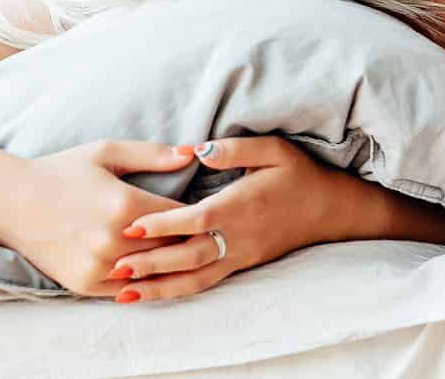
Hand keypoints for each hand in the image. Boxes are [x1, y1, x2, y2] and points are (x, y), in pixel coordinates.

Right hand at [0, 140, 196, 297]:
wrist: (10, 201)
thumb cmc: (61, 170)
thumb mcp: (106, 152)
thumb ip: (152, 154)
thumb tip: (192, 153)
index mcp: (124, 205)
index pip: (183, 217)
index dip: (199, 212)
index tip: (209, 208)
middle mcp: (113, 241)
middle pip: (173, 248)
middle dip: (188, 239)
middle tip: (202, 232)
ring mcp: (98, 267)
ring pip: (154, 272)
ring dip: (169, 262)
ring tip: (182, 250)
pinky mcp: (85, 284)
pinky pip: (129, 289)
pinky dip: (143, 279)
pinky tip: (152, 268)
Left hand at [108, 136, 370, 301]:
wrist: (329, 209)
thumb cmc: (298, 173)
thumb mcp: (274, 149)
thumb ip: (234, 149)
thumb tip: (197, 149)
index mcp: (242, 205)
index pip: (196, 219)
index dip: (163, 224)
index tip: (131, 226)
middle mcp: (239, 236)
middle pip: (189, 255)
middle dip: (151, 263)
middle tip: (114, 266)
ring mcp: (241, 255)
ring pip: (195, 278)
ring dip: (158, 286)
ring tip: (123, 292)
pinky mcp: (241, 265)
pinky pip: (205, 283)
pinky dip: (176, 291)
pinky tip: (151, 294)